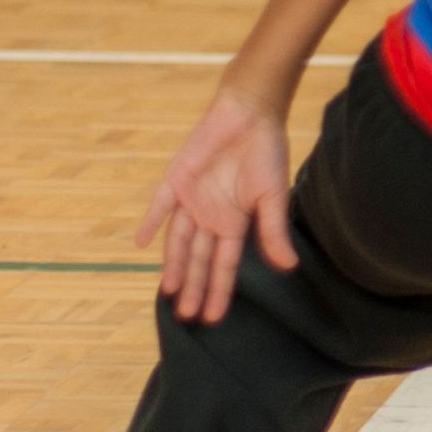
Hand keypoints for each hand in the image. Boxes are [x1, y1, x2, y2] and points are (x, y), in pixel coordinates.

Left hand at [143, 90, 302, 324]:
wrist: (249, 114)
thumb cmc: (267, 153)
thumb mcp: (273, 197)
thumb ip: (273, 232)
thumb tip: (288, 267)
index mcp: (235, 222)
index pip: (224, 264)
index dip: (219, 290)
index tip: (214, 317)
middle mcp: (210, 217)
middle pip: (200, 260)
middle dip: (195, 287)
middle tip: (187, 316)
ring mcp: (191, 200)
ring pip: (179, 241)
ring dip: (174, 266)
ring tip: (170, 292)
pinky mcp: (176, 181)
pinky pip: (160, 205)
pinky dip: (151, 222)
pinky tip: (142, 242)